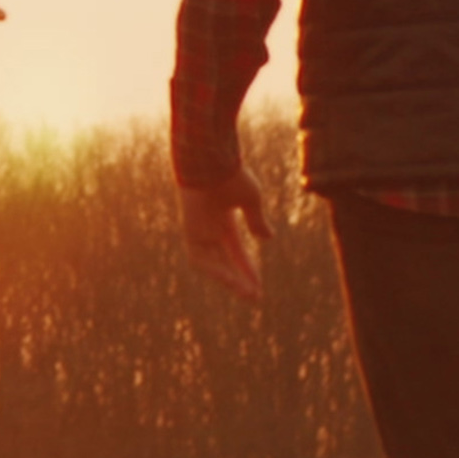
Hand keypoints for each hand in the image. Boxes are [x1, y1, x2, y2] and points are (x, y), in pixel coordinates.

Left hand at [179, 182, 269, 301]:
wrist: (210, 160)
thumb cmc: (231, 174)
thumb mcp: (250, 200)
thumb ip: (256, 220)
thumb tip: (267, 239)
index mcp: (222, 219)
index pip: (235, 251)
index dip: (247, 268)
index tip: (258, 286)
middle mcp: (209, 227)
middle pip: (223, 261)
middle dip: (239, 279)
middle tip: (255, 297)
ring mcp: (198, 229)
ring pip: (212, 264)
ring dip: (229, 280)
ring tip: (248, 294)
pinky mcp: (190, 230)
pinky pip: (200, 258)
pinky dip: (215, 271)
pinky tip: (232, 281)